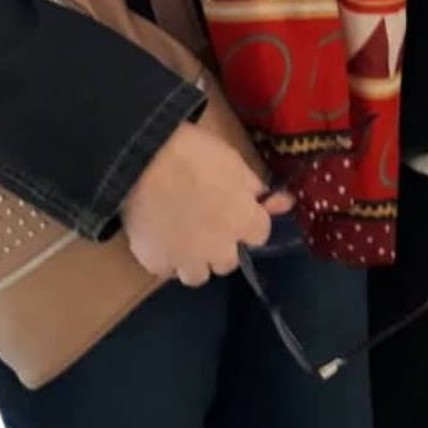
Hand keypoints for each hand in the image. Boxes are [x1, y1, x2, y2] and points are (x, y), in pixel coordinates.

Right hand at [119, 120, 293, 286]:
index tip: (239, 210)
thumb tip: (282, 201)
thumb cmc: (195, 153)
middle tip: (209, 222)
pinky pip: (166, 270)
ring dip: (196, 260)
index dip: (251, 221)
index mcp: (243, 221)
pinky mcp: (155, 263)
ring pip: (198, 274)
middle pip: (229, 261)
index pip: (260, 234)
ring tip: (185, 236)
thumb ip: (254, 187)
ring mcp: (186, 260)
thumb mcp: (234, 161)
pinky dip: (167, 258)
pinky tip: (161, 238)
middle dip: (223, 245)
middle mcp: (219, 248)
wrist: (145, 161)